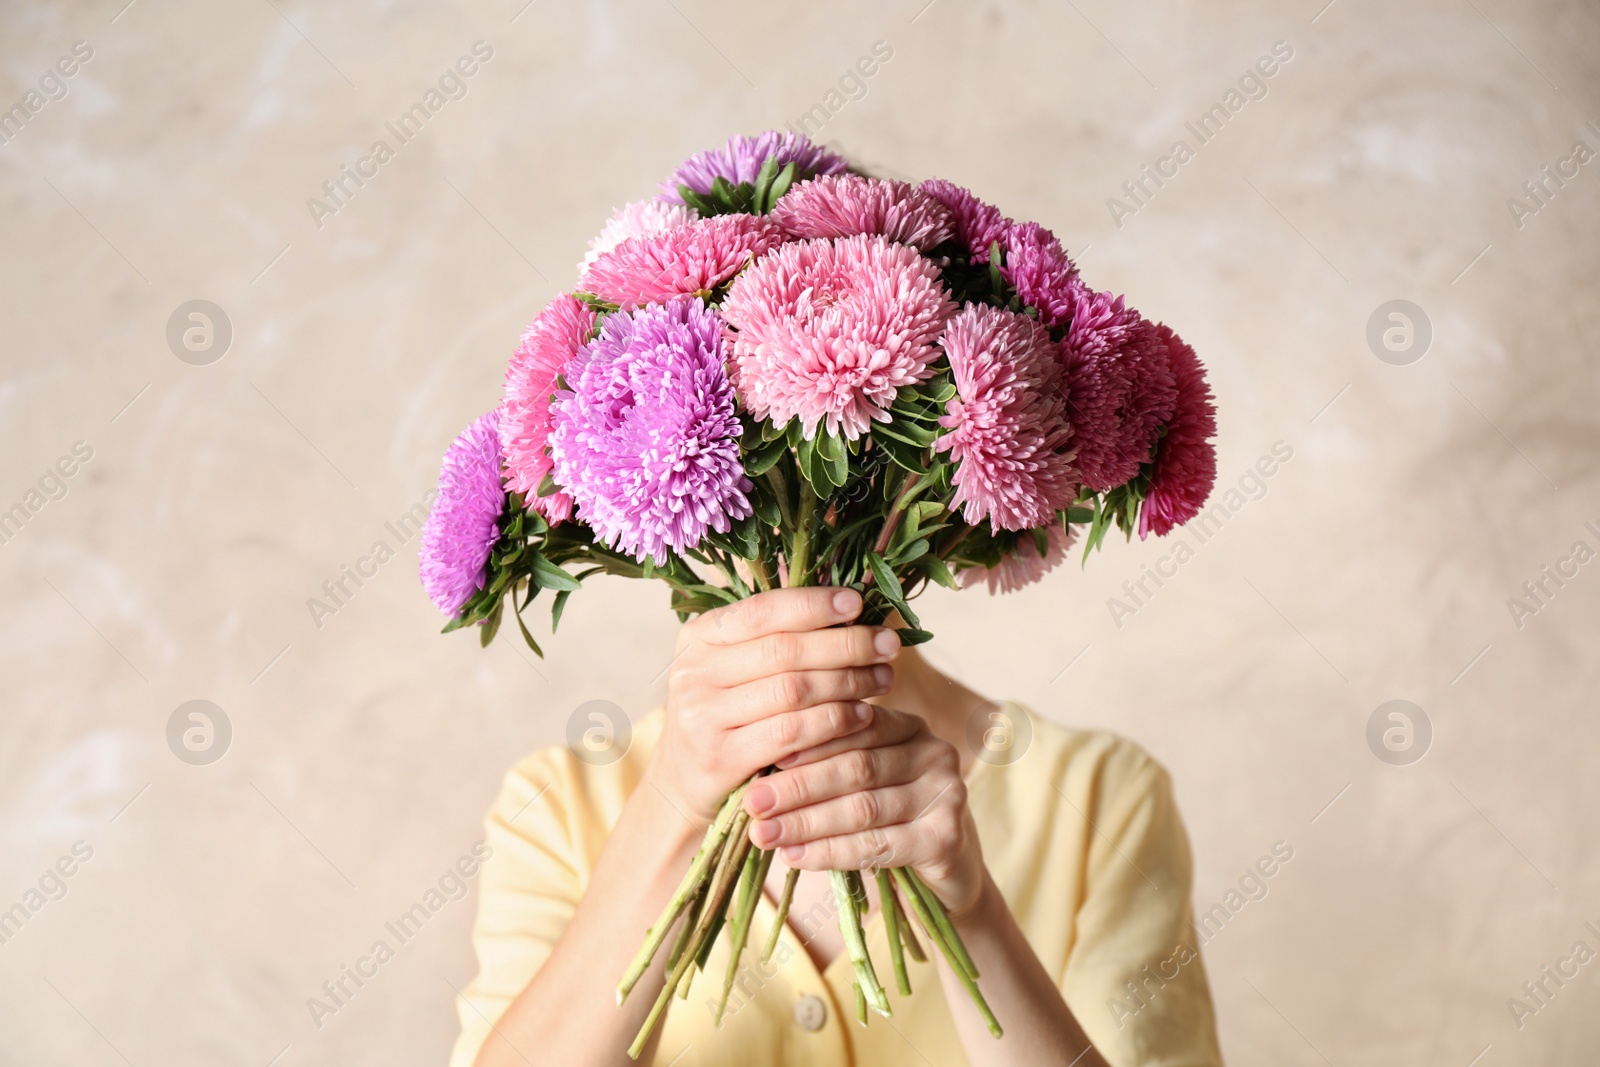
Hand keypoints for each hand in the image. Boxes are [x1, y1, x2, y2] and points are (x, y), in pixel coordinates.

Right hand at [643, 587, 902, 823]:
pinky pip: (792, 734)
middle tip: (888, 646)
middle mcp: (694, 672)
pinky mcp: (721, 758)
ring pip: (793, 691)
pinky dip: (835, 722)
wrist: (685, 783)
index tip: (858, 603)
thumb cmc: (727, 714)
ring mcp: (703, 717)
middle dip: (845, 644)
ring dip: (848, 682)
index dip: (813, 604)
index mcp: (698, 637)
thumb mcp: (734, 667)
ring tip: (883, 678)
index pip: (762, 610)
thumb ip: (776, 637)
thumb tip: (847, 604)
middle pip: (785, 650)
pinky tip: (864, 715)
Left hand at [742, 706, 987, 918]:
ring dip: (807, 822)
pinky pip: (877, 846)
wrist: (947, 877)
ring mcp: (947, 794)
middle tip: (753, 803)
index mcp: (911, 726)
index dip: (807, 743)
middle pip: (857, 766)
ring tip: (765, 833)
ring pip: (863, 807)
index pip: (854, 726)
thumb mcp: (864, 785)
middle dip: (799, 786)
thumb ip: (828, 767)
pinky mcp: (946, 838)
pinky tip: (796, 857)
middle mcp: (935, 752)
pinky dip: (830, 852)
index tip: (762, 760)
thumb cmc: (892, 823)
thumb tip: (760, 773)